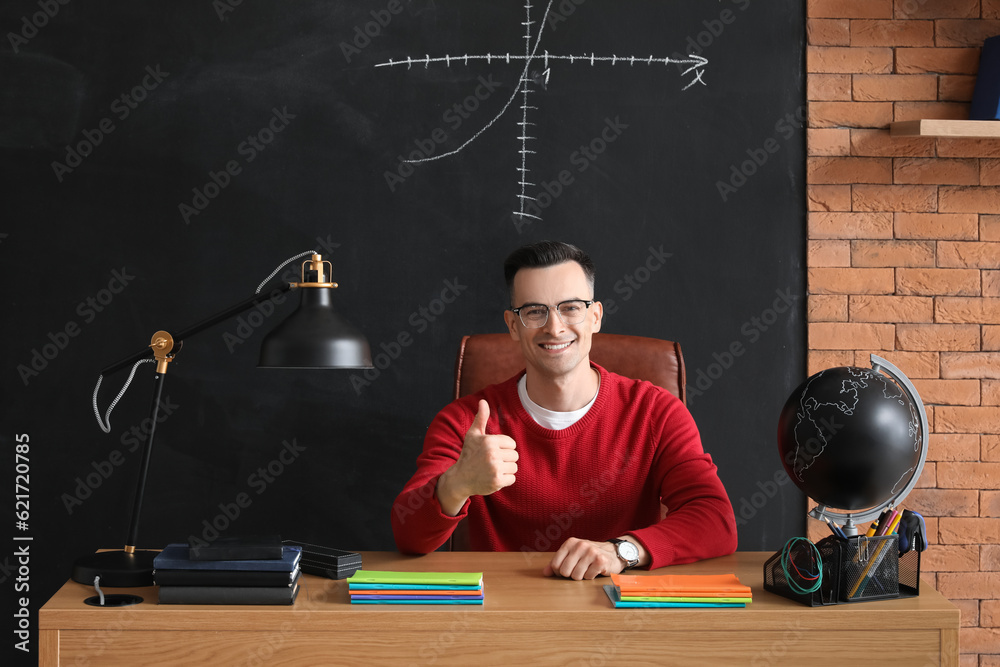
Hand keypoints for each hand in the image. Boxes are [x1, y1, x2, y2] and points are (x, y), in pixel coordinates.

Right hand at [437, 400, 517, 514]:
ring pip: (514, 467)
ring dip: (506, 469)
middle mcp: (492, 454)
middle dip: (505, 459)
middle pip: (515, 455)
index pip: (511, 443)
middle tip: (492, 462)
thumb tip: (483, 401)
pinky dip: (505, 480)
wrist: (460, 478)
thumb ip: (481, 418)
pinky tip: (493, 478)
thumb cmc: (468, 454)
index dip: (504, 448)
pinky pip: (512, 478)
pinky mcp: (497, 481)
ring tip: (493, 469)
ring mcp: (495, 468)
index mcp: (489, 441)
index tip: (492, 452)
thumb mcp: (473, 435)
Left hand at [543, 538, 621, 579]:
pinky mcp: (601, 560)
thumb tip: (545, 573)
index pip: (555, 564)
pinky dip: (590, 576)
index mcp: (570, 542)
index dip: (559, 572)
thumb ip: (557, 563)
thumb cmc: (589, 555)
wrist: (612, 552)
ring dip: (581, 576)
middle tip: (578, 570)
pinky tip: (595, 570)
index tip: (567, 569)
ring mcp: (591, 552)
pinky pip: (588, 577)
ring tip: (587, 569)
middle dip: (570, 575)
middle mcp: (580, 545)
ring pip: (576, 576)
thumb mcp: (572, 555)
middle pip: (565, 571)